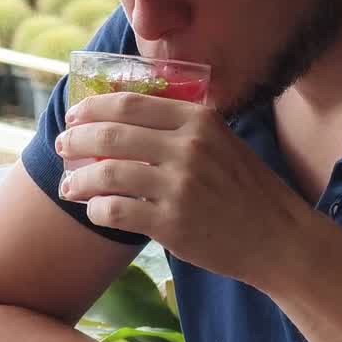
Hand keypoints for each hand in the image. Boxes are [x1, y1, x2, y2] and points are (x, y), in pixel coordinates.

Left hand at [55, 92, 303, 282]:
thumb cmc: (247, 191)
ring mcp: (179, 185)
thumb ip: (182, 128)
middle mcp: (188, 147)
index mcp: (199, 120)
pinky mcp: (172, 223)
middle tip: (62, 146)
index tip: (75, 116)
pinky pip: (116, 211)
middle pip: (110, 134)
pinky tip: (96, 211)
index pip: (129, 103)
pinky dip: (97, 210)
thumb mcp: (222, 142)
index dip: (92, 108)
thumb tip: (124, 119)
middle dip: (76, 139)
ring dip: (78, 179)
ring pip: (106, 173)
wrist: (279, 238)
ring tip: (69, 186)